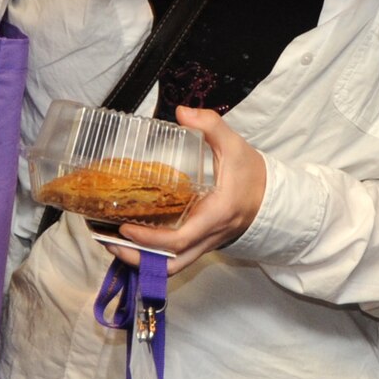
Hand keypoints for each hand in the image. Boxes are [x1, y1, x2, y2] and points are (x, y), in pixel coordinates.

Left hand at [104, 108, 266, 277]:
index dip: (151, 239)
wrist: (270, 195)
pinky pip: (174, 258)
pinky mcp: (200, 243)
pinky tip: (131, 239)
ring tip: (113, 243)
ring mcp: (204, 244)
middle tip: (109, 242)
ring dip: (142, 261)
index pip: (180, 240)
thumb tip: (182, 112)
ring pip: (171, 266)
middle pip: (170, 264)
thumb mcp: (234, 145)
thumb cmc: (251, 173)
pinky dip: (151, 255)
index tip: (126, 227)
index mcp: (215, 216)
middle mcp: (208, 236)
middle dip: (137, 259)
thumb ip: (210, 125)